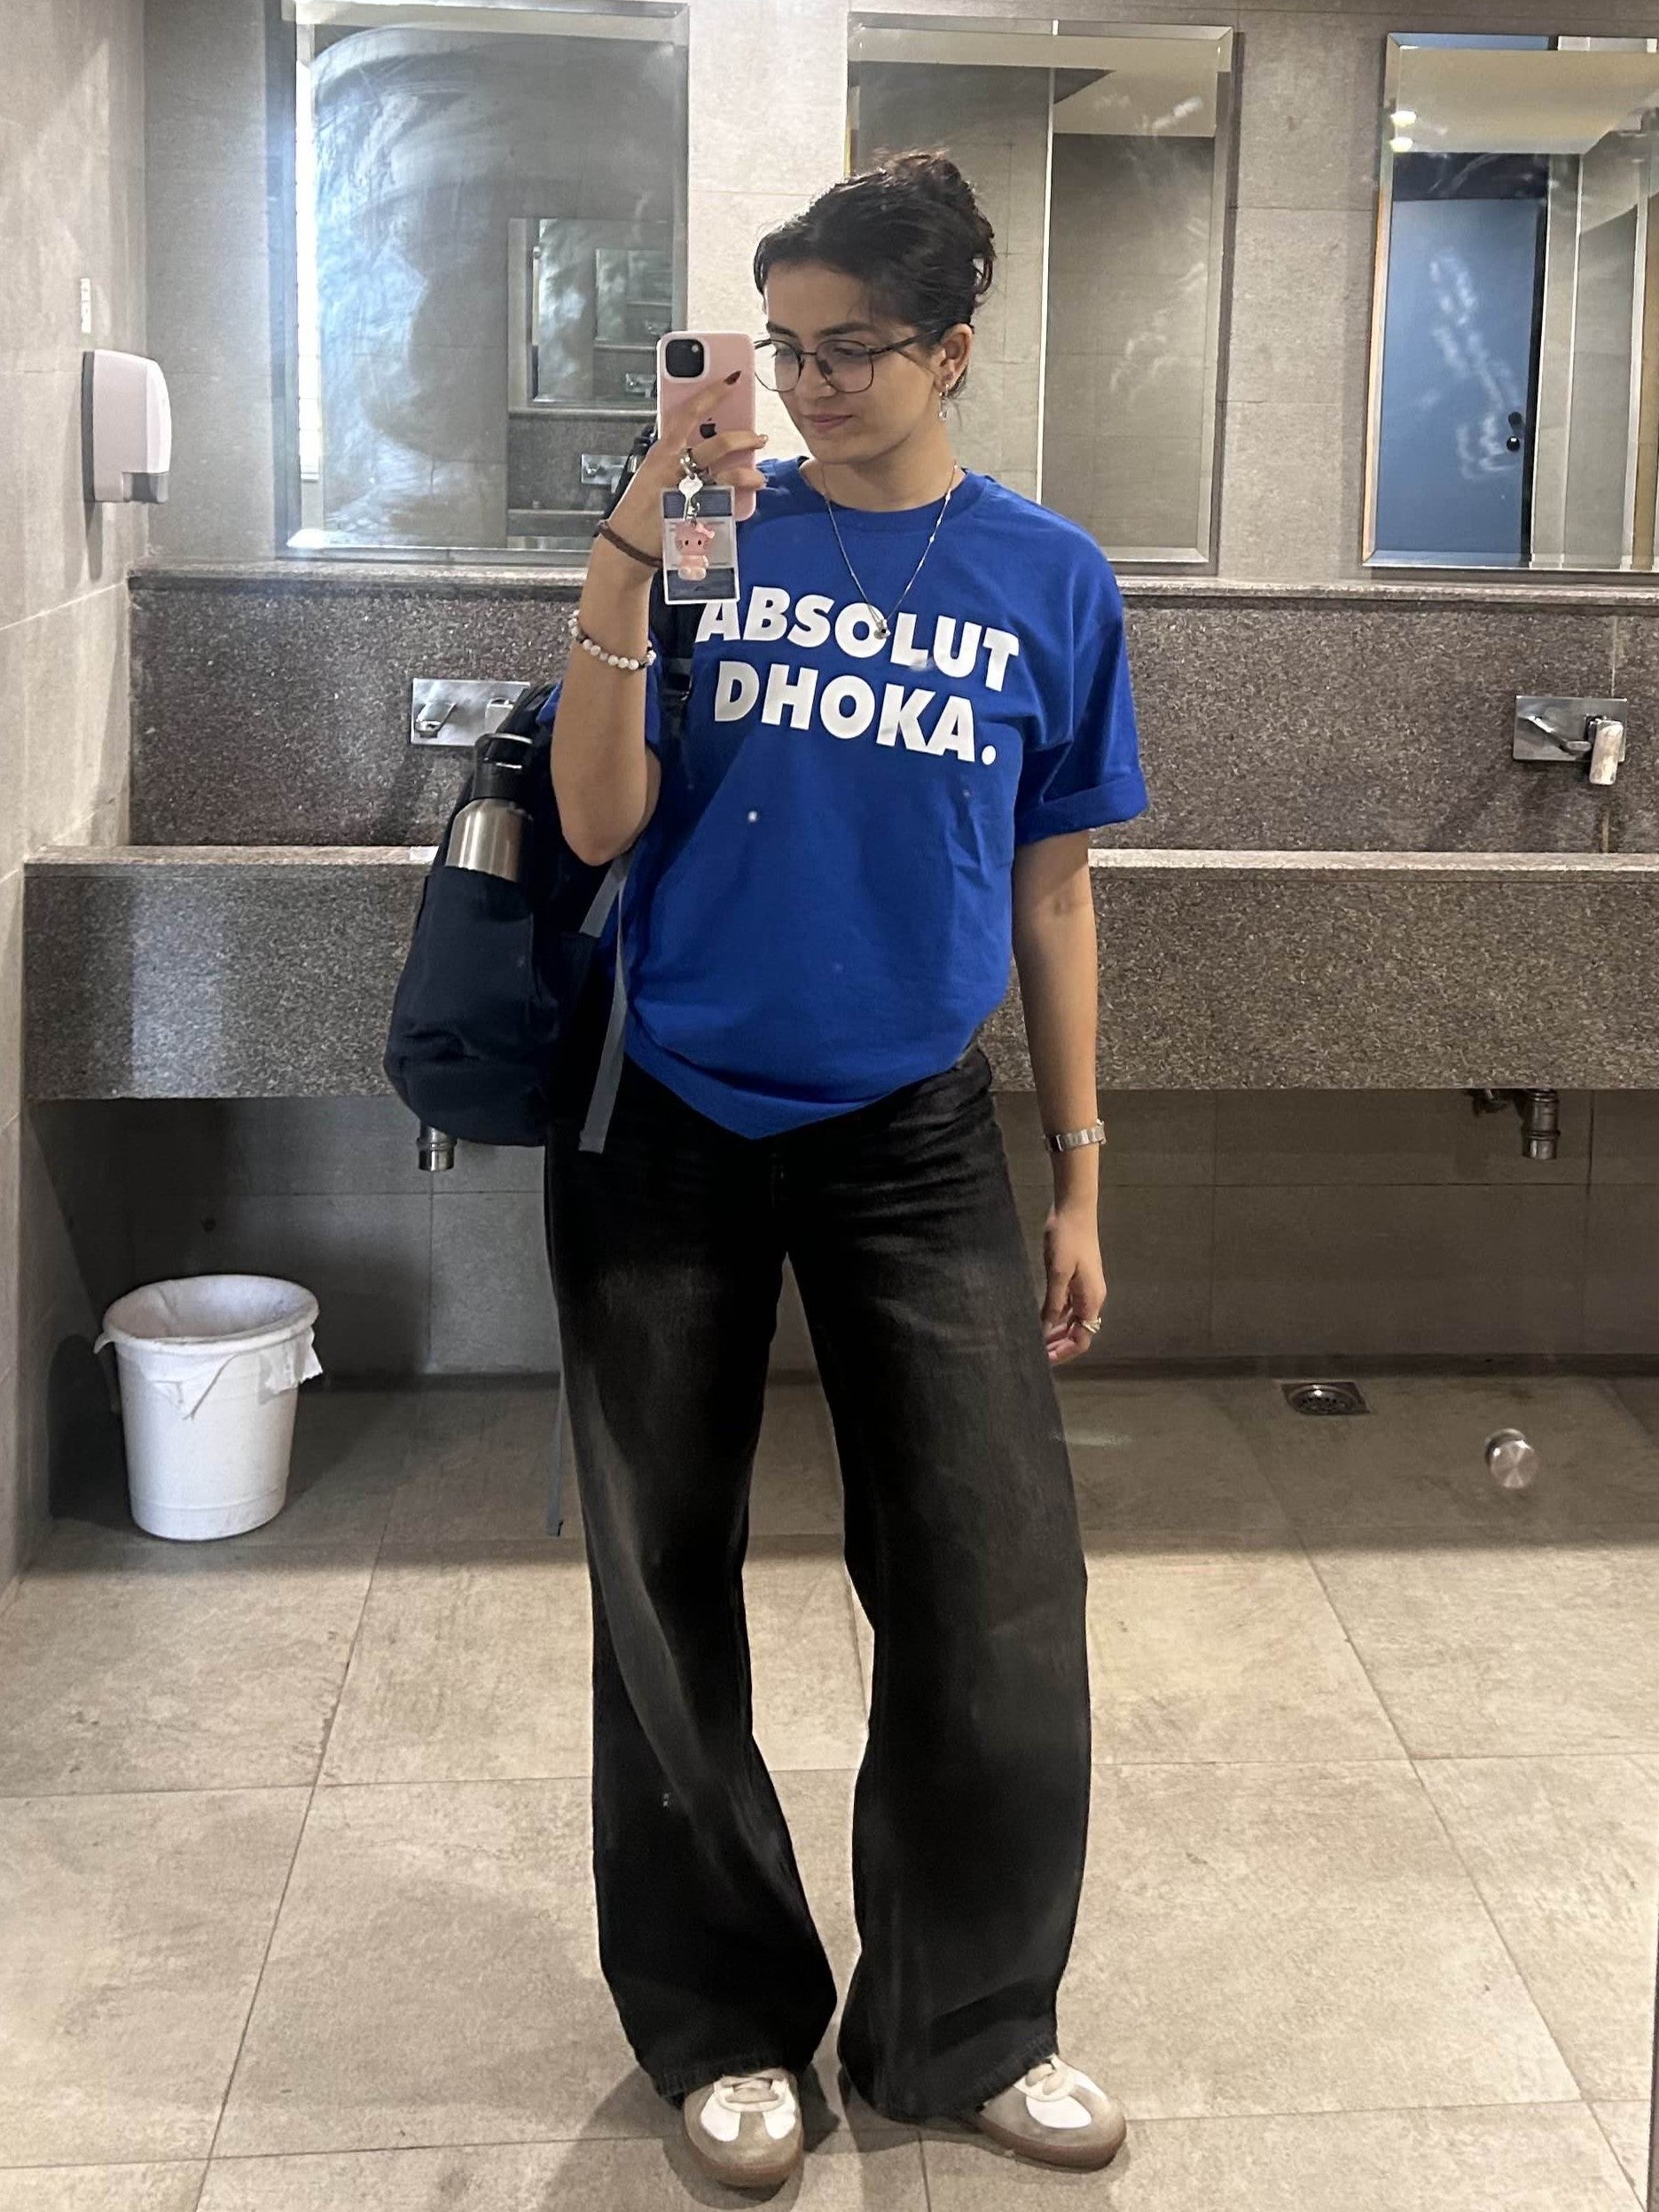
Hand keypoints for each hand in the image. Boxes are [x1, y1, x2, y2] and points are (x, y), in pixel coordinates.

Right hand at [606, 368, 768, 553]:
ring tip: (759, 473)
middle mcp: (674, 467)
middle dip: (744, 436)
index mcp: (662, 450)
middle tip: (758, 436)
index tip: (732, 379)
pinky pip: (727, 501)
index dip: (712, 393)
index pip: (689, 412)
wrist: (628, 543)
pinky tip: (750, 492)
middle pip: (717, 443)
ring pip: (727, 473)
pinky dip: (742, 495)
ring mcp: (686, 491)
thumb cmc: (641, 506)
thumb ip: (677, 454)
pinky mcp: (695, 514)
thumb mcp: (654, 471)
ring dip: (749, 470)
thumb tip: (708, 441)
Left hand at [1040, 1200, 1106, 1365]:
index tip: (1044, 1360)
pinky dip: (1056, 1316)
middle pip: (1079, 1332)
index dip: (1065, 1352)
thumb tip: (1044, 1332)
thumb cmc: (1066, 1239)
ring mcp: (1086, 1288)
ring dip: (1056, 1332)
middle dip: (1059, 1345)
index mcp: (1092, 1300)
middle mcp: (1092, 1298)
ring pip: (1073, 1320)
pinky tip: (1039, 1319)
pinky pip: (1068, 1306)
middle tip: (1035, 1354)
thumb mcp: (1057, 1274)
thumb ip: (1052, 1305)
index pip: (1083, 1339)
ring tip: (1035, 1341)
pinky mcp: (1078, 1278)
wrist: (1074, 1209)